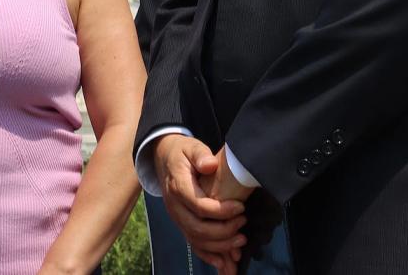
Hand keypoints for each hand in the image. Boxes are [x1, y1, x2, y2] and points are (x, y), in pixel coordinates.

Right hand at [153, 134, 246, 273]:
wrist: (164, 158)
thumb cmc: (182, 152)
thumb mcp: (191, 146)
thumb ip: (200, 154)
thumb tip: (210, 165)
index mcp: (178, 186)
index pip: (199, 206)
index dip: (221, 211)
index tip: (241, 207)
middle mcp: (174, 206)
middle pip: (197, 227)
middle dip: (224, 230)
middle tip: (243, 222)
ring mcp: (176, 217)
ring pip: (196, 239)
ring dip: (220, 244)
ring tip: (241, 239)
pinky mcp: (180, 223)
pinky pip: (192, 243)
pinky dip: (207, 255)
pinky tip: (223, 261)